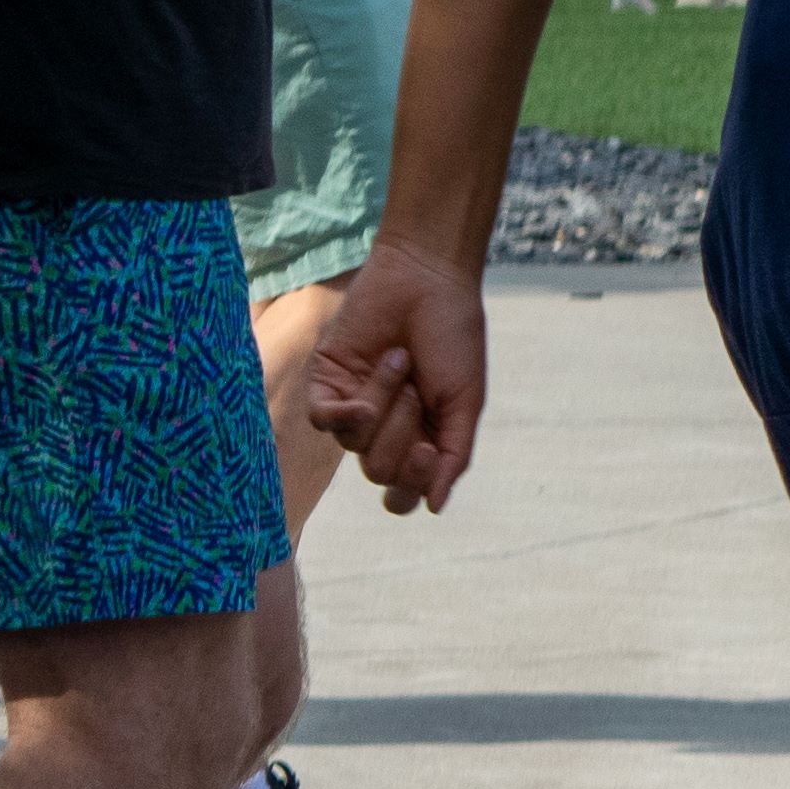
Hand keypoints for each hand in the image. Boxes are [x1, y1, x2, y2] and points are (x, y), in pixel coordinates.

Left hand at [310, 235, 490, 513]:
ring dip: (383, 404)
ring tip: (399, 361)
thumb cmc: (454, 337)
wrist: (425, 281)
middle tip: (417, 392)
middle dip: (400, 434)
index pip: (403, 493)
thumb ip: (454, 455)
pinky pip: (323, 420)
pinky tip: (361, 397)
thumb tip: (433, 506)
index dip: (411, 482)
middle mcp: (384, 429)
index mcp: (422, 438)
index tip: (430, 450)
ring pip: (353, 444)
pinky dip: (343, 413)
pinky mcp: (326, 383)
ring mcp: (353, 406)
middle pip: (378, 471)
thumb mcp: (466, 401)